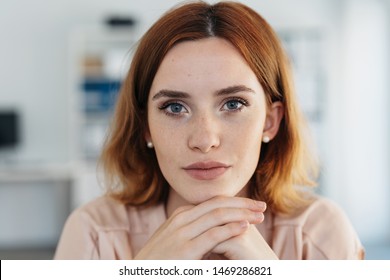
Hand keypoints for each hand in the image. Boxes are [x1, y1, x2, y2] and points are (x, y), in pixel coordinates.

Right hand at [133, 196, 265, 258]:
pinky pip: (213, 235)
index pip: (214, 202)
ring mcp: (182, 232)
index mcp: (182, 215)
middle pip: (219, 204)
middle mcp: (182, 219)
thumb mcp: (176, 239)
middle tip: (262, 206)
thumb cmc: (161, 260)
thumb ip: (194, 231)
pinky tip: (245, 227)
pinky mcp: (185, 249)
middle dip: (243, 204)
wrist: (140, 273)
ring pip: (218, 215)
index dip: (236, 201)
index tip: (252, 205)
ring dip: (242, 213)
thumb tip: (218, 230)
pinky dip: (231, 229)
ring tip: (260, 216)